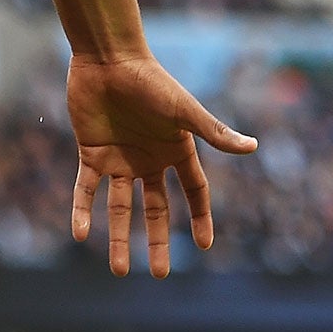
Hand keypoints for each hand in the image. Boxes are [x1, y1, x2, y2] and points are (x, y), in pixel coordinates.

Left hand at [67, 54, 257, 276]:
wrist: (108, 57)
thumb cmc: (150, 80)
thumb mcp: (183, 110)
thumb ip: (213, 133)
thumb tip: (253, 147)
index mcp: (175, 149)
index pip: (193, 191)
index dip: (200, 217)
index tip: (203, 245)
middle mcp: (149, 159)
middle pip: (156, 208)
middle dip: (157, 240)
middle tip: (159, 273)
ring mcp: (119, 158)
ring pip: (119, 206)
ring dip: (118, 236)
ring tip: (119, 270)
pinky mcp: (91, 152)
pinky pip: (86, 189)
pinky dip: (82, 210)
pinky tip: (80, 234)